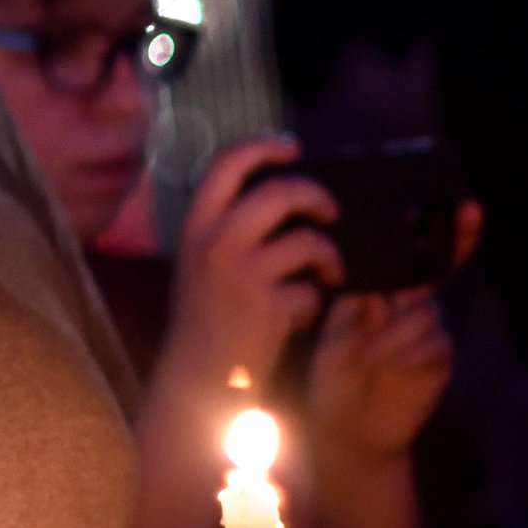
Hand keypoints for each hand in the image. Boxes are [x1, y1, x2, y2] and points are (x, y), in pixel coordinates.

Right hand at [164, 137, 340, 391]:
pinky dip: (313, 304)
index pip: (227, 163)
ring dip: (329, 257)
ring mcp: (243, 274)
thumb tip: (280, 197)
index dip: (265, 146)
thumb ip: (228, 229)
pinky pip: (312, 291)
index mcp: (196, 226)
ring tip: (329, 275)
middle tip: (331, 213)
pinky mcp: (269, 307)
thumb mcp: (200, 263)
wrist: (196, 381)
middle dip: (318, 197)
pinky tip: (298, 318)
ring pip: (310, 241)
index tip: (293, 148)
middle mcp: (216, 243)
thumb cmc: (203, 322)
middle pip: (283, 191)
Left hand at [305, 200, 474, 466]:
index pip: (410, 258)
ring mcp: (429, 330)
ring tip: (370, 357)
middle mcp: (410, 306)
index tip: (463, 204)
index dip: (440, 232)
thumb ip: (355, 313)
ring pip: (425, 312)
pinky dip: (407, 353)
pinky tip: (390, 368)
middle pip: (434, 270)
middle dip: (454, 243)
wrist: (348, 432)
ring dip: (396, 333)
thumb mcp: (333, 341)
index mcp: (382, 295)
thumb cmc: (333, 380)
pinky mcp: (441, 356)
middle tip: (466, 215)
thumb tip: (378, 288)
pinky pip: (433, 342)